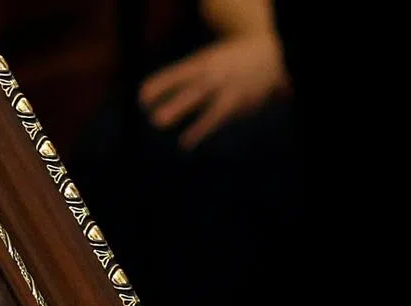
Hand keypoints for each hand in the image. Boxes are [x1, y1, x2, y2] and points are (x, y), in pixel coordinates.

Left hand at [139, 31, 289, 148]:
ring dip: (190, 120)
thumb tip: (155, 97)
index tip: (141, 99)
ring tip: (173, 135)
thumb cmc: (228, 63)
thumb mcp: (207, 62)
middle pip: (192, 90)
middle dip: (174, 104)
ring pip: (207, 106)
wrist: (268, 57)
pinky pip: (218, 118)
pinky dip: (201, 130)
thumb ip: (187, 78)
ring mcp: (226, 90)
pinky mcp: (238, 104)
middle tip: (155, 120)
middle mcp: (213, 75)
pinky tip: (186, 142)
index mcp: (201, 63)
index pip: (177, 75)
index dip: (159, 86)